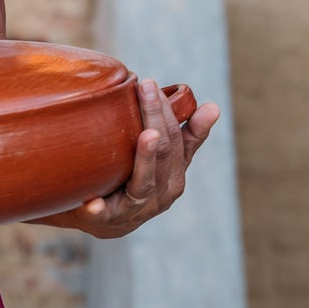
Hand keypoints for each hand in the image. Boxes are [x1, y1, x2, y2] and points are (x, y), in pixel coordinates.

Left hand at [58, 79, 218, 239]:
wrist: (109, 222)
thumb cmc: (137, 179)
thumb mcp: (164, 160)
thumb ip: (187, 136)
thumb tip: (215, 107)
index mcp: (176, 175)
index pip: (177, 139)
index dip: (167, 112)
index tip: (152, 85)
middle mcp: (162, 193)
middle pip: (163, 153)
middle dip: (154, 118)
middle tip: (144, 88)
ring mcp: (137, 208)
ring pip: (144, 180)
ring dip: (145, 158)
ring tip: (145, 135)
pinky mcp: (109, 221)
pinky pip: (106, 214)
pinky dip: (100, 209)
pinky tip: (93, 203)